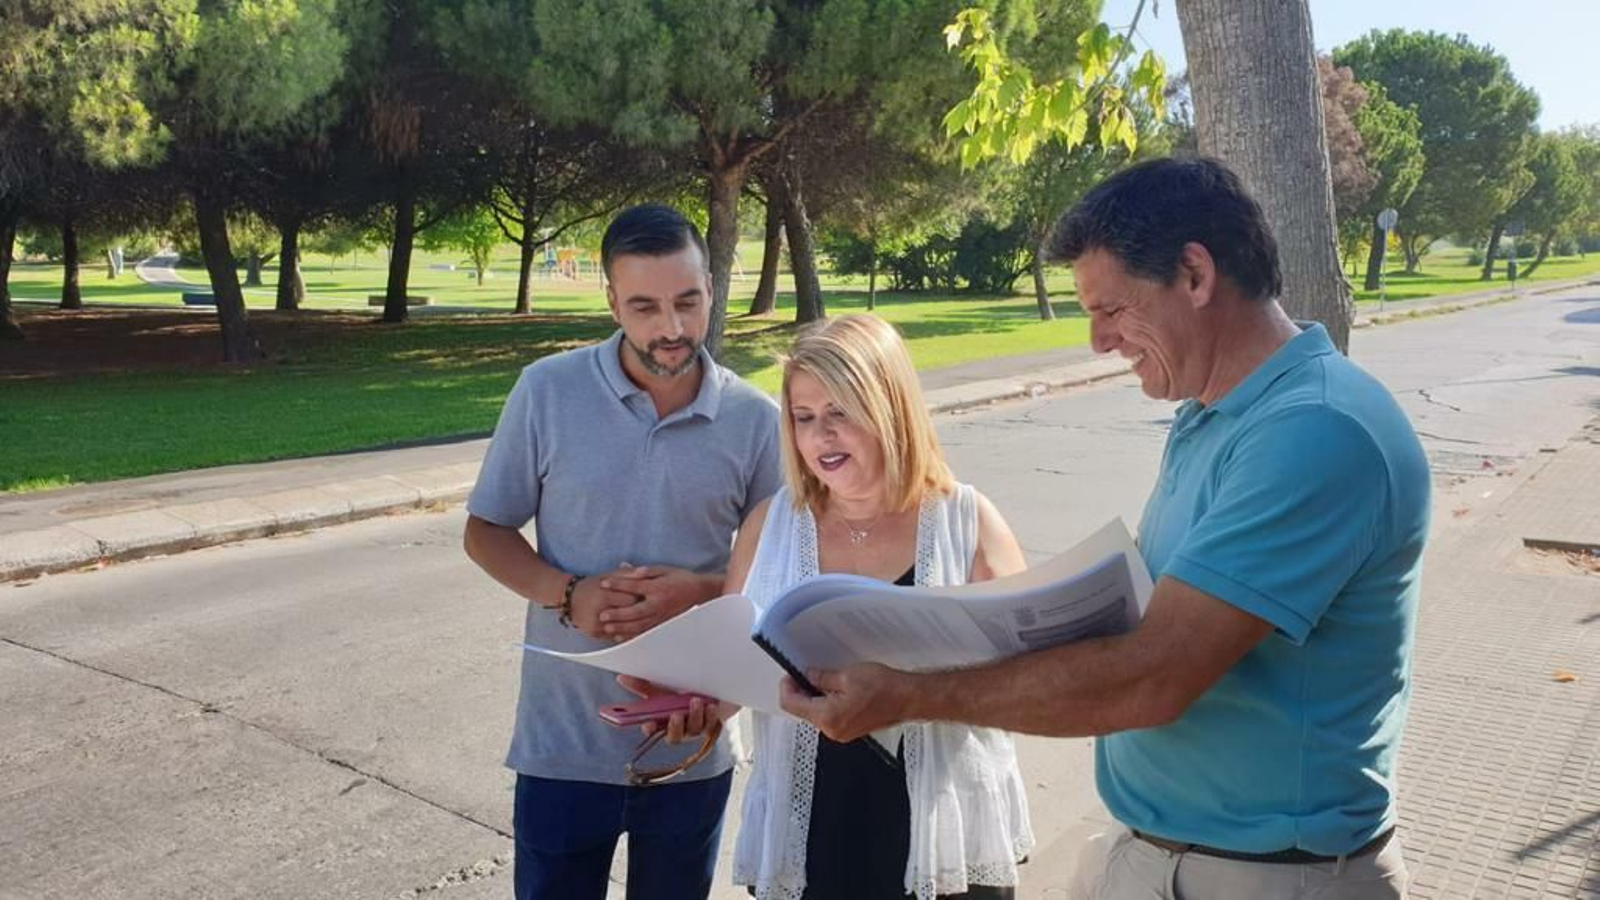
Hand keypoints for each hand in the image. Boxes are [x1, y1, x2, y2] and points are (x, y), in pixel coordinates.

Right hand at [566, 570, 646, 639]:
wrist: (569, 599)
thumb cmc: (592, 585)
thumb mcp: (609, 575)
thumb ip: (628, 573)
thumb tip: (645, 571)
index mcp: (604, 595)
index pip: (631, 599)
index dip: (640, 596)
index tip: (646, 595)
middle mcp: (599, 612)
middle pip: (628, 614)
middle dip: (638, 610)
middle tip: (646, 606)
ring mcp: (597, 625)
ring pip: (623, 628)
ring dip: (633, 622)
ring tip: (640, 616)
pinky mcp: (595, 634)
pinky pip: (615, 635)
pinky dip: (624, 631)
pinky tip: (631, 626)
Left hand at [598, 566, 719, 639]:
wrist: (701, 593)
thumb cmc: (681, 579)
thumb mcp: (664, 569)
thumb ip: (645, 571)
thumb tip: (626, 567)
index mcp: (658, 588)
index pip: (634, 586)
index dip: (618, 584)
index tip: (603, 584)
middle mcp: (659, 604)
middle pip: (635, 611)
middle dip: (618, 613)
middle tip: (602, 615)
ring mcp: (662, 617)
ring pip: (639, 625)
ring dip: (623, 627)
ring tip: (607, 628)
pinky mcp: (663, 625)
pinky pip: (646, 633)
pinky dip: (632, 636)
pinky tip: (620, 637)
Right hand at [617, 675, 735, 742]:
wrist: (710, 690)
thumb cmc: (681, 692)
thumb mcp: (661, 688)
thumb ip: (642, 686)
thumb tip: (621, 677)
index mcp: (662, 722)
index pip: (652, 730)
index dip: (649, 729)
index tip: (648, 724)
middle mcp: (678, 729)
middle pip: (674, 737)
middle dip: (675, 727)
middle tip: (676, 715)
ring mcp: (695, 729)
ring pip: (693, 730)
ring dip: (694, 716)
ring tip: (696, 701)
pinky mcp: (711, 725)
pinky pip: (711, 724)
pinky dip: (710, 715)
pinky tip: (711, 706)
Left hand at [778, 663, 915, 743]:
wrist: (908, 699)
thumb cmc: (885, 689)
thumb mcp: (847, 675)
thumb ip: (821, 677)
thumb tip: (808, 676)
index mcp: (828, 717)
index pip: (792, 704)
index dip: (787, 687)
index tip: (789, 676)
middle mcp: (832, 730)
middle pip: (802, 711)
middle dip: (799, 691)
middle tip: (802, 674)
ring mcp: (841, 733)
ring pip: (816, 714)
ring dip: (813, 697)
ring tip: (821, 679)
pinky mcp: (849, 730)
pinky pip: (829, 717)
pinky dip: (826, 703)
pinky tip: (834, 690)